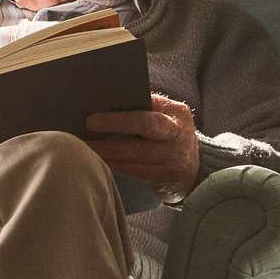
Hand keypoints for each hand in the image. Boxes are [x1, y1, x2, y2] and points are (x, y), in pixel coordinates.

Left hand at [84, 93, 198, 203]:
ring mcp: (175, 157)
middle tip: (87, 127)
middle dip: (114, 125)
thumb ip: (145, 108)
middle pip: (145, 125)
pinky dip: (114, 165)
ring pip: (135, 153)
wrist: (196, 169)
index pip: (149, 107)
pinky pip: (135, 172)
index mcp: (177, 113)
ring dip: (106, 151)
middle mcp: (179, 133)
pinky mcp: (167, 177)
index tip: (93, 117)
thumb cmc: (168, 137)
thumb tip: (105, 101)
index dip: (122, 114)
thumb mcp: (165, 117)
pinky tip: (96, 162)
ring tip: (83, 147)